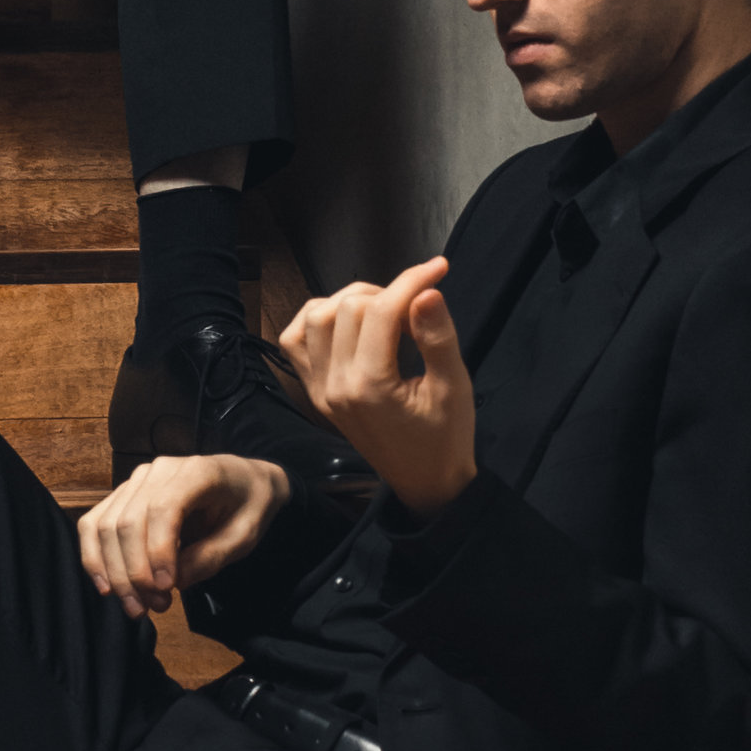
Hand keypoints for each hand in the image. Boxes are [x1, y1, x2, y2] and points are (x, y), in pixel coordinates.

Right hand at [77, 452, 286, 620]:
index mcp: (196, 472)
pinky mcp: (123, 495)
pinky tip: (106, 586)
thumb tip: (172, 582)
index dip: (158, 552)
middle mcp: (158, 470)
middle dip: (135, 572)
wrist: (244, 481)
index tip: (168, 589)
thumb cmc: (248, 506)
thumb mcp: (245, 536)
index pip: (163, 509)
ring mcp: (136, 480)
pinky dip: (94, 557)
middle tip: (156, 607)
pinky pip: (95, 523)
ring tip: (136, 606)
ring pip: (105, 525)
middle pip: (127, 522)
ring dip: (114, 572)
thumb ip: (211, 557)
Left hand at [277, 257, 476, 517]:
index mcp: (370, 386)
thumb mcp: (454, 387)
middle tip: (418, 305)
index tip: (439, 268)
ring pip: (316, 315)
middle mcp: (334, 385)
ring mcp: (318, 389)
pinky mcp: (313, 391)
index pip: (381, 311)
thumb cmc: (446, 437)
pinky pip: (296, 339)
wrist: (424, 481)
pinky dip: (317, 319)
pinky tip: (349, 323)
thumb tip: (427, 291)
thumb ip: (438, 338)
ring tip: (388, 312)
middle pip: (347, 308)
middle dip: (386, 292)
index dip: (411, 281)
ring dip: (352, 301)